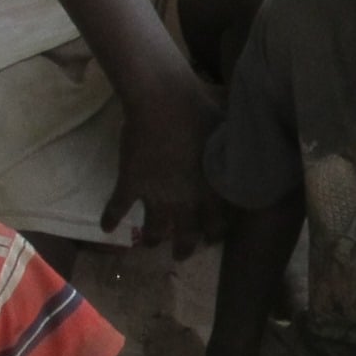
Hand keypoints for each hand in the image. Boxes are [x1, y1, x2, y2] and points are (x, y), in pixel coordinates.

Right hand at [106, 64, 222, 253]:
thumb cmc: (202, 111)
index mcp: (212, 190)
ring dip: (152, 239)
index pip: (218, 223)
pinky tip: (107, 228)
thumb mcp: (228, 136)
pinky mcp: (131, 183)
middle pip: (186, 236)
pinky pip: (117, 208)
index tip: (213, 236)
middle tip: (182, 254)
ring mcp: (156, 194)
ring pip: (154, 229)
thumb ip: (232, 154)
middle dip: (184, 249)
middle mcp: (186, 200)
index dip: (215, 233)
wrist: (164, 101)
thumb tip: (248, 151)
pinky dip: (110, 219)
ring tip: (150, 242)